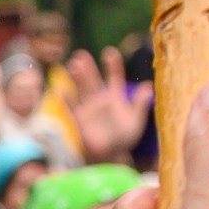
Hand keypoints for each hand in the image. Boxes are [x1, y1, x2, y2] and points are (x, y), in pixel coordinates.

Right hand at [67, 45, 149, 162]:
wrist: (111, 156)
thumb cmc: (124, 139)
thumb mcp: (136, 120)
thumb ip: (139, 104)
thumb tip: (148, 86)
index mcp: (114, 97)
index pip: (114, 77)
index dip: (112, 65)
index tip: (109, 53)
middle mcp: (99, 100)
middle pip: (93, 80)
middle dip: (88, 69)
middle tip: (81, 55)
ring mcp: (88, 109)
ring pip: (81, 90)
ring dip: (77, 79)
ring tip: (72, 65)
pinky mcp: (79, 121)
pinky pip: (71, 109)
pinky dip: (66, 101)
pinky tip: (60, 91)